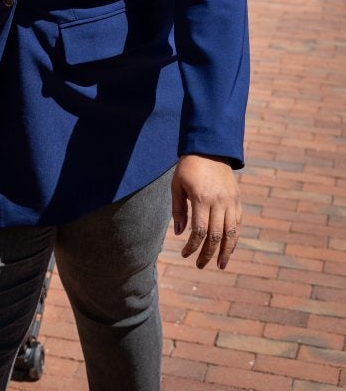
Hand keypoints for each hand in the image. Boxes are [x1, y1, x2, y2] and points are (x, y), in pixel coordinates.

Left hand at [171, 154, 241, 269]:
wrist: (209, 149)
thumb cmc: (188, 168)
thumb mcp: (177, 186)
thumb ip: (178, 210)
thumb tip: (180, 234)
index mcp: (201, 198)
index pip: (199, 231)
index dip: (192, 246)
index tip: (185, 254)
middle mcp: (218, 201)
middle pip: (216, 236)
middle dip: (208, 254)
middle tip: (200, 265)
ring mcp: (230, 201)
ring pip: (231, 232)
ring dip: (226, 251)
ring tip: (220, 265)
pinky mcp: (237, 199)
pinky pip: (238, 223)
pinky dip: (234, 238)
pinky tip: (229, 248)